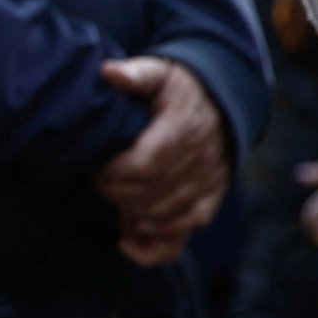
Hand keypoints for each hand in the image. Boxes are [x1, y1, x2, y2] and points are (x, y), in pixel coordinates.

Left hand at [94, 56, 230, 266]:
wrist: (221, 104)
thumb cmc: (181, 89)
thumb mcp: (160, 72)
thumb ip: (136, 73)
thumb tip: (109, 72)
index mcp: (185, 129)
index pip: (147, 164)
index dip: (115, 173)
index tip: (96, 167)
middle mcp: (202, 161)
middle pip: (153, 193)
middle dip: (117, 193)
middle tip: (97, 181)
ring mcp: (208, 185)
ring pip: (166, 216)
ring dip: (132, 214)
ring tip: (112, 198)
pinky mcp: (209, 202)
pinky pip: (184, 233)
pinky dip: (154, 245)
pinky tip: (128, 239)